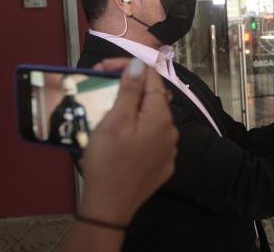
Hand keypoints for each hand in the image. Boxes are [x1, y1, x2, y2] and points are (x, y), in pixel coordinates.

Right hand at [77, 59, 178, 225]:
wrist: (109, 207)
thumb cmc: (108, 162)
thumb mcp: (114, 122)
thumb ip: (129, 91)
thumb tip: (139, 64)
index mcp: (160, 117)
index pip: (151, 78)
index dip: (130, 67)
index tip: (105, 67)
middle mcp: (171, 131)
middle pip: (152, 99)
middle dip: (129, 89)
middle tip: (103, 88)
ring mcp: (169, 150)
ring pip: (152, 119)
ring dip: (133, 111)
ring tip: (108, 112)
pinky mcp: (162, 165)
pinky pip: (151, 139)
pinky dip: (137, 131)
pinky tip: (120, 137)